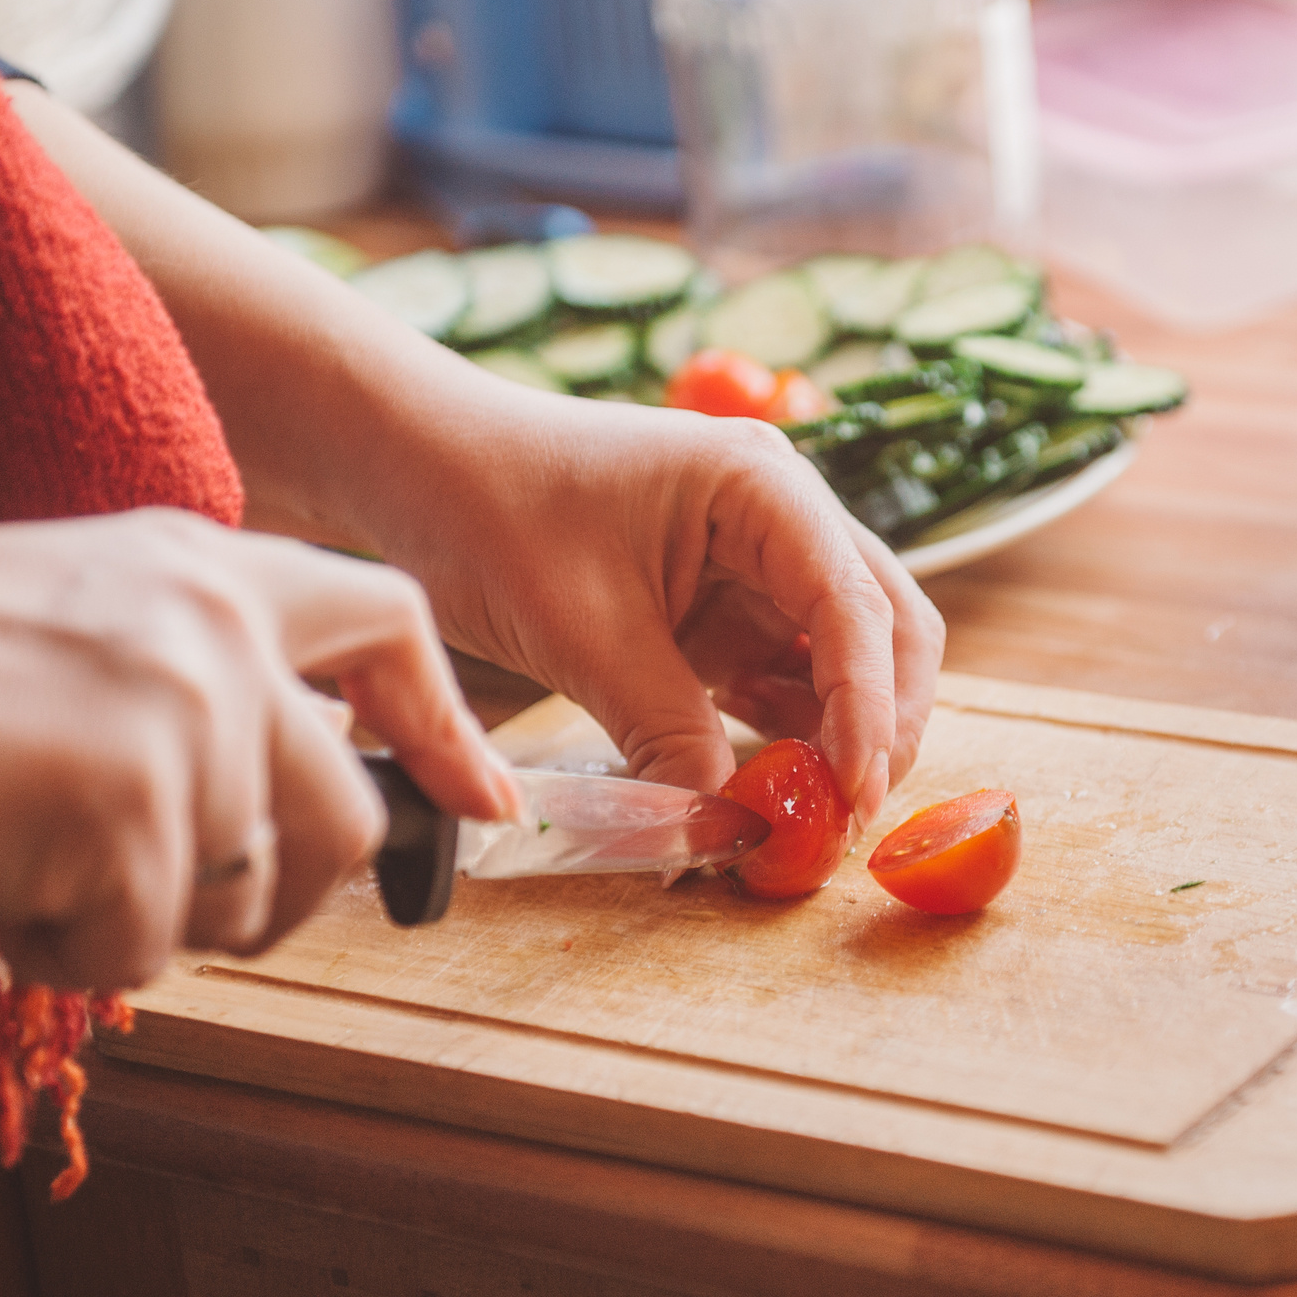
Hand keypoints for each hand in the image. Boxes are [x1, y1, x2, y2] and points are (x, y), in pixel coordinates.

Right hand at [0, 507, 512, 989]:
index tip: (484, 801)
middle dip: (276, 895)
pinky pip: (144, 947)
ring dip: (141, 919)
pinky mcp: (133, 810)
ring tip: (29, 858)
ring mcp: (188, 716)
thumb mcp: (80, 619)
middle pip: (347, 819)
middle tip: (162, 899)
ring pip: (247, 897)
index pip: (387, 623)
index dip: (444, 725)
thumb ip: (198, 681)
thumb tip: (285, 806)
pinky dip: (62, 950)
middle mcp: (222, 631)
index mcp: (211, 566)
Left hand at [367, 383, 943, 826]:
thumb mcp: (580, 632)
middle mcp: (782, 515)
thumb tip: (723, 833)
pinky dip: (786, 735)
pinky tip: (763, 788)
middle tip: (845, 818)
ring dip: (838, 737)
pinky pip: (782, 677)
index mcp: (764, 487)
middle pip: (886, 628)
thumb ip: (666, 733)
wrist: (410, 463)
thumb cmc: (487, 506)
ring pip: (843, 660)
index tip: (852, 797)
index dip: (868, 710)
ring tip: (806, 820)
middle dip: (880, 724)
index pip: (855, 608)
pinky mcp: (720, 606)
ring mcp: (756, 561)